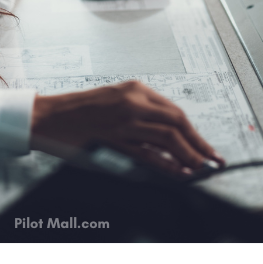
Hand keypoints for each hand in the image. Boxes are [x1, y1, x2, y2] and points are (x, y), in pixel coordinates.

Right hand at [30, 81, 222, 174]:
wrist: (49, 116)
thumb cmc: (78, 111)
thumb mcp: (114, 100)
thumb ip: (141, 112)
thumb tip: (169, 135)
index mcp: (135, 89)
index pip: (175, 111)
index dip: (194, 131)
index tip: (206, 146)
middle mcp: (133, 101)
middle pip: (178, 122)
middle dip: (199, 143)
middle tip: (213, 159)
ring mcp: (124, 120)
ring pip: (168, 137)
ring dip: (189, 155)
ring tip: (201, 169)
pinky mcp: (114, 139)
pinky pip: (148, 154)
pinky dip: (167, 165)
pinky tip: (178, 174)